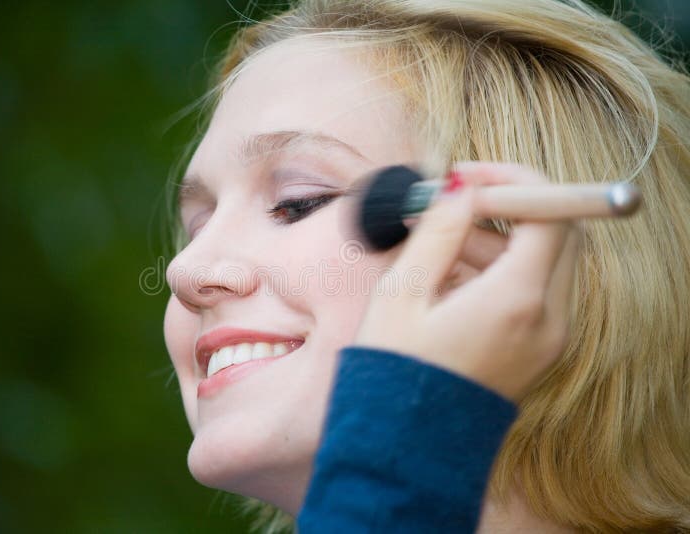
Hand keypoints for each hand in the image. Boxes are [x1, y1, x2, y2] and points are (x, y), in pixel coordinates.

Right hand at [354, 162, 581, 401]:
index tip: (467, 176)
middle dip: (509, 208)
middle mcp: (549, 319)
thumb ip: (438, 231)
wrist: (403, 444)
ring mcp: (550, 338)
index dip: (512, 181)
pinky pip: (534, 292)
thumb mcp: (403, 291)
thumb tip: (460, 190)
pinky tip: (450, 277)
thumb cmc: (394, 369)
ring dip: (499, 240)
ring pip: (544, 262)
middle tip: (457, 201)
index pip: (550, 213)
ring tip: (437, 245)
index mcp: (517, 300)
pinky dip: (501, 272)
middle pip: (558, 234)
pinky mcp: (539, 350)